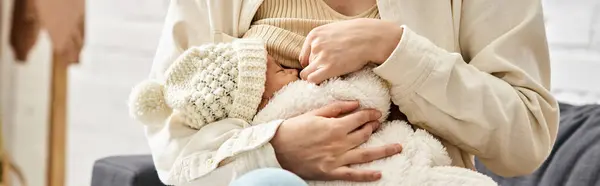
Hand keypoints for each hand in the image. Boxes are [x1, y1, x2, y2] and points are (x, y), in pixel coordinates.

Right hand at [270, 101, 402, 181]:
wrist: (276, 148)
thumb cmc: (293, 129)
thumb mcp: (314, 113)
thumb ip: (336, 108)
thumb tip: (355, 104)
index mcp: (335, 126)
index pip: (360, 118)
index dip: (370, 114)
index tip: (377, 112)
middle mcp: (339, 143)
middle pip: (364, 134)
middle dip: (374, 127)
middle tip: (380, 124)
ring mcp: (336, 159)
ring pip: (365, 154)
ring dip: (383, 150)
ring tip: (397, 147)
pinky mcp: (330, 172)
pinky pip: (352, 175)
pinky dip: (366, 175)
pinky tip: (379, 174)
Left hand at [299, 18, 402, 83]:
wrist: (371, 37)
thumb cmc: (356, 34)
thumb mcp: (334, 30)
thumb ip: (323, 40)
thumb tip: (319, 52)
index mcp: (314, 35)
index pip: (304, 56)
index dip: (312, 64)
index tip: (322, 67)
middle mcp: (315, 45)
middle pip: (307, 65)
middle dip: (316, 70)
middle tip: (329, 73)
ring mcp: (322, 56)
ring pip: (306, 74)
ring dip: (316, 78)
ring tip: (329, 80)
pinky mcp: (330, 67)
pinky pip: (312, 80)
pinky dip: (316, 84)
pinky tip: (326, 84)